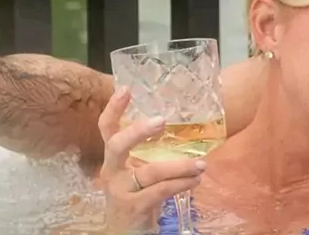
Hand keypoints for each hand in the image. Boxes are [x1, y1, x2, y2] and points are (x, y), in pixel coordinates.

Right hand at [98, 88, 205, 231]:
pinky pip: (160, 191)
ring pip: (150, 171)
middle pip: (117, 145)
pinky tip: (196, 180)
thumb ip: (151, 153)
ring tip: (201, 164)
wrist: (128, 232)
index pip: (106, 129)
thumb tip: (184, 127)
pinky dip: (181, 184)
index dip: (113, 109)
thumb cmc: (137, 196)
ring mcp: (120, 191)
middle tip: (162, 120)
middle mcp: (111, 172)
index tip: (126, 88)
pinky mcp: (132, 208)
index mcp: (113, 160)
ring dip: (180, 166)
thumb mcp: (139, 172)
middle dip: (138, 131)